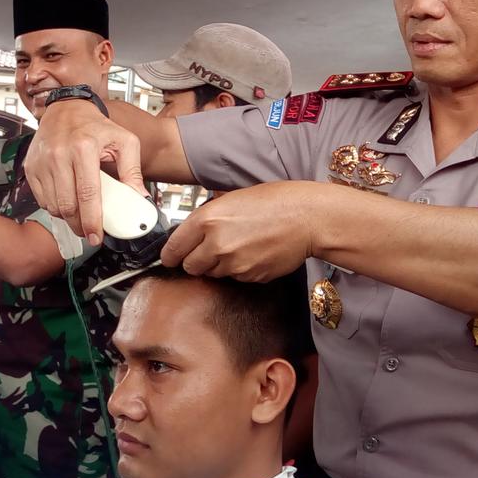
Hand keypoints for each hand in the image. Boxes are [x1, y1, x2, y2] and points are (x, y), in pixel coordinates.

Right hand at [24, 99, 145, 244]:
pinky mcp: (31, 167)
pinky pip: (42, 199)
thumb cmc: (95, 126)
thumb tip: (139, 196)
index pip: (88, 194)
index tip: (96, 236)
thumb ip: (133, 170)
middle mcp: (59, 154)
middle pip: (68, 205)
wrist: (66, 109)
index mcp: (84, 148)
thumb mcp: (124, 140)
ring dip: (68, 218)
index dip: (92, 220)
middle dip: (80, 226)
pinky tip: (66, 200)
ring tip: (80, 215)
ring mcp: (42, 162)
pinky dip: (55, 207)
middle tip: (90, 232)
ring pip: (53, 206)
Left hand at [160, 181, 320, 280]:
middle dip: (196, 260)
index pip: (174, 248)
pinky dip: (239, 270)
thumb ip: (207, 219)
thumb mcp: (231, 199)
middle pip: (190, 266)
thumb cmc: (274, 201)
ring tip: (238, 247)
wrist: (307, 217)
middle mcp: (216, 244)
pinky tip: (252, 253)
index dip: (170, 255)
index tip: (170, 258)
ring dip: (218, 265)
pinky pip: (235, 278)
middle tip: (208, 250)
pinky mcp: (250, 276)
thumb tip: (190, 235)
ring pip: (213, 274)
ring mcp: (234, 264)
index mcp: (207, 220)